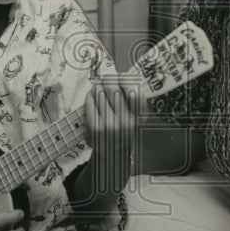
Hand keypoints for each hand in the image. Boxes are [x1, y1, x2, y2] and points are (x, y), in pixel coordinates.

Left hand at [83, 75, 145, 194]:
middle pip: (114, 89)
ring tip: (98, 87)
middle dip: (107, 80)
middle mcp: (127, 123)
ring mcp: (111, 127)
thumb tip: (124, 75)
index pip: (134, 91)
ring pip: (100, 94)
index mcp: (140, 118)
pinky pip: (90, 104)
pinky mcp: (96, 129)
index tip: (120, 76)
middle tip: (105, 79)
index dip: (125, 79)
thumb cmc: (122, 128)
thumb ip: (134, 97)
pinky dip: (89, 97)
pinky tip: (91, 96)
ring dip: (97, 87)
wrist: (112, 155)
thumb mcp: (135, 116)